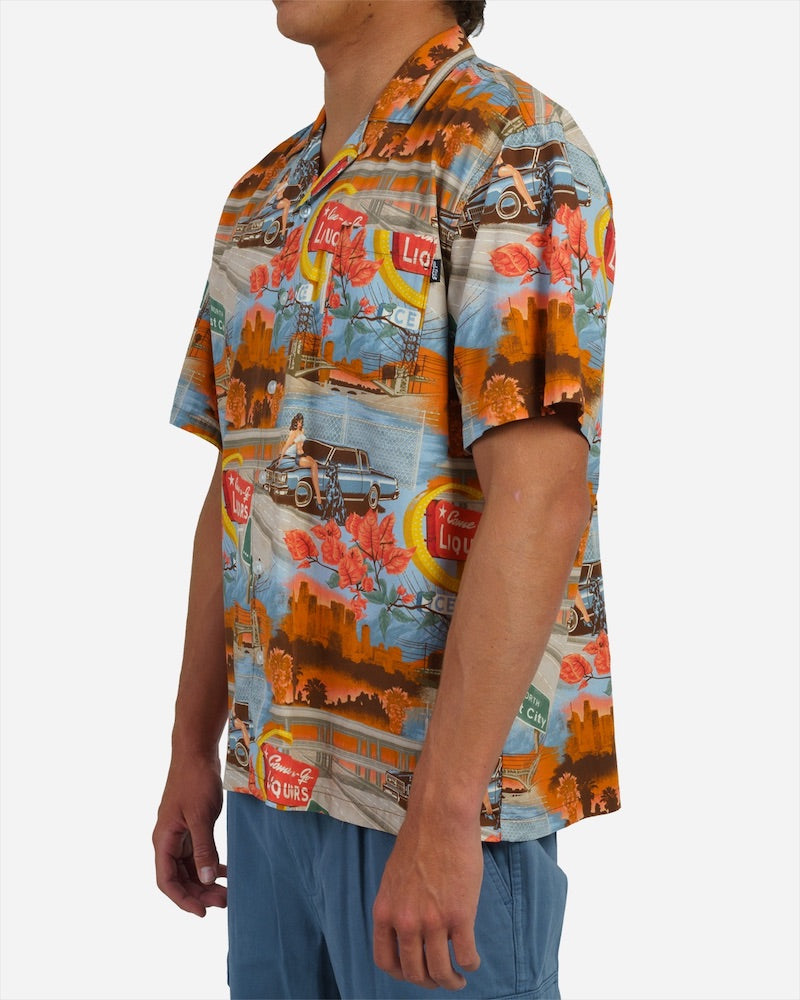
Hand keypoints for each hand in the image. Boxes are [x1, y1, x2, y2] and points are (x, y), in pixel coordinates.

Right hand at [153, 756, 226, 916]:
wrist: (196, 752)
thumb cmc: (195, 780)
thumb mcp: (201, 816)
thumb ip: (203, 849)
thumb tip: (205, 880)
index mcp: (164, 840)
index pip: (166, 881)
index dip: (183, 899)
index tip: (202, 912)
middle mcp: (168, 840)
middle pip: (179, 877)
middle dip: (199, 893)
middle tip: (224, 902)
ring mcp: (179, 833)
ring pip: (189, 867)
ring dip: (205, 881)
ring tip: (227, 892)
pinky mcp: (191, 826)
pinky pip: (197, 854)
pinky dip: (209, 864)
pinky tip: (225, 872)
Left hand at [372, 817, 482, 990]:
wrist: (440, 818)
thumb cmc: (419, 841)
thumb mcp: (393, 877)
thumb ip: (397, 905)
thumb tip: (405, 930)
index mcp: (385, 911)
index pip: (386, 961)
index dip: (401, 974)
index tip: (414, 974)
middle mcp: (406, 922)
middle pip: (414, 973)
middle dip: (428, 983)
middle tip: (440, 980)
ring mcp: (433, 921)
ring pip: (441, 971)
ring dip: (451, 982)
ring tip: (459, 979)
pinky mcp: (460, 915)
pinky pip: (466, 956)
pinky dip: (470, 964)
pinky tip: (472, 961)